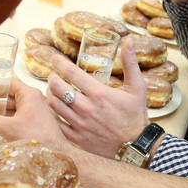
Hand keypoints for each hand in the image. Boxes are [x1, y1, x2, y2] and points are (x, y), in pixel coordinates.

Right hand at [0, 78, 69, 147]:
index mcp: (29, 95)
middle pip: (8, 96)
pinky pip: (15, 117)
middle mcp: (33, 101)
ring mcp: (34, 112)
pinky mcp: (34, 124)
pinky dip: (4, 120)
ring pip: (11, 108)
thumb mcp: (8, 128)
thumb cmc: (39, 139)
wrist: (57, 155)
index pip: (7, 82)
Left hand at [45, 38, 149, 157]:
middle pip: (57, 87)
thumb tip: (128, 41)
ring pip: (53, 104)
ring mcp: (80, 124)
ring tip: (53, 91)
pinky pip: (56, 124)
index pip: (71, 72)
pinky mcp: (76, 138)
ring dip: (50, 95)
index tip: (55, 59)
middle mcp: (86, 108)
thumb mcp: (137, 87)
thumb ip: (130, 63)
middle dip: (51, 77)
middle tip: (53, 75)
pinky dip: (52, 114)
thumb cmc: (136, 115)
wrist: (136, 146)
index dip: (59, 63)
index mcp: (99, 93)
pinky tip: (56, 110)